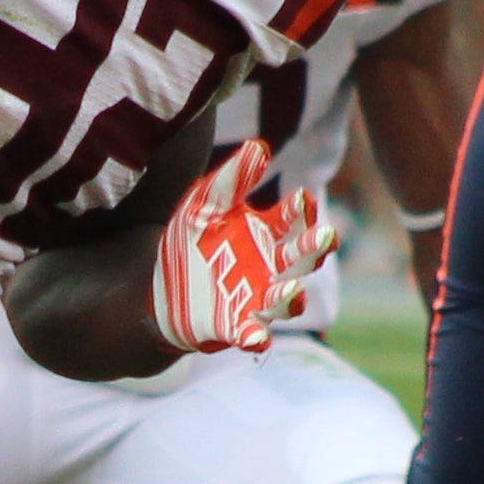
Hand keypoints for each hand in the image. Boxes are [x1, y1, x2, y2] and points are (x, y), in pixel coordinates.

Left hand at [144, 142, 328, 357]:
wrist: (157, 287)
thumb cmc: (191, 242)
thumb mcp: (204, 204)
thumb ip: (231, 180)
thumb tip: (257, 147)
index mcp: (266, 234)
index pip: (293, 220)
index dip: (302, 211)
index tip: (303, 199)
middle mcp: (269, 268)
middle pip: (301, 260)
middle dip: (315, 250)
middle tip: (326, 238)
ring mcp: (255, 299)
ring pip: (284, 300)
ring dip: (291, 298)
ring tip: (294, 292)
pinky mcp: (234, 326)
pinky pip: (251, 333)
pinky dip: (255, 336)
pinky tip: (256, 337)